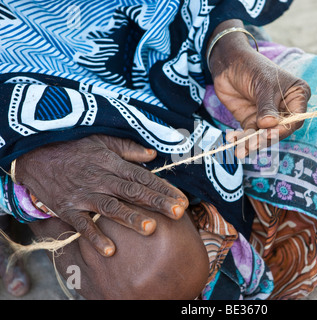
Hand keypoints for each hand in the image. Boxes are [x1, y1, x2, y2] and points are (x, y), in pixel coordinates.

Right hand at [14, 135, 188, 256]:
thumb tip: (153, 155)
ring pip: (111, 207)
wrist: (35, 154)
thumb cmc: (74, 147)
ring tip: (151, 228)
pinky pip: (82, 225)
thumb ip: (128, 148)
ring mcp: (84, 195)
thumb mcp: (101, 140)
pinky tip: (110, 250)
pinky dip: (95, 237)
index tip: (182, 200)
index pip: (143, 177)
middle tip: (178, 213)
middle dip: (157, 203)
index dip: (163, 188)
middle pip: (133, 192)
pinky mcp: (67, 208)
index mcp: (112, 163)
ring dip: (131, 218)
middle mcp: (101, 179)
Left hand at [208, 21, 310, 157]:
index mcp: (296, 96)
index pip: (296, 119)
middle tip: (252, 144)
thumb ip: (267, 106)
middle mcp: (285, 108)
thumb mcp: (264, 85)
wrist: (228, 63)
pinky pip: (250, 134)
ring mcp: (268, 116)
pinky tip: (233, 141)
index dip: (284, 129)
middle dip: (265, 139)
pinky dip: (242, 139)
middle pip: (279, 131)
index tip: (270, 133)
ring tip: (241, 149)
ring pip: (264, 135)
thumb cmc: (252, 67)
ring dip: (252, 143)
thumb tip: (269, 125)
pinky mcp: (252, 121)